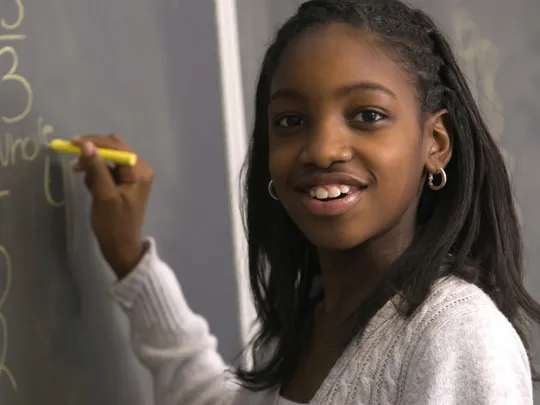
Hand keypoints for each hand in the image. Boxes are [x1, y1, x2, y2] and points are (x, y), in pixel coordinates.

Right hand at [72, 134, 153, 277]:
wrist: (121, 247)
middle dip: (93, 154)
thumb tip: (86, 145)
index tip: (72, 144)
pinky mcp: (125, 184)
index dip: (94, 142)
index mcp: (140, 170)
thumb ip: (96, 169)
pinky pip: (109, 170)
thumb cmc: (114, 224)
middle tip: (75, 165)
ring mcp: (133, 176)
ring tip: (87, 183)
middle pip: (113, 149)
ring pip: (109, 159)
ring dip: (94, 167)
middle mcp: (140, 169)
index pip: (116, 145)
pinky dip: (97, 175)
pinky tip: (92, 188)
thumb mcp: (103, 195)